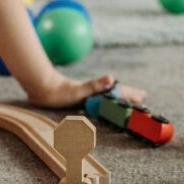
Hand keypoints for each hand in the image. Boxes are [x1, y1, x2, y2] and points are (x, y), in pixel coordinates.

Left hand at [27, 72, 145, 108]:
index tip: (142, 96)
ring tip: (126, 101)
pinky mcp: (78, 100)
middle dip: (127, 95)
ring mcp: (86, 96)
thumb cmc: (60, 91)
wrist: (42, 88)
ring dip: (117, 100)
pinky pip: (95, 103)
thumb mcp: (80, 89)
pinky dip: (103, 104)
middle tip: (141, 97)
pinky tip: (101, 106)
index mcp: (96, 91)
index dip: (129, 94)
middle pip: (114, 94)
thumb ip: (95, 84)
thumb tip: (111, 77)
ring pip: (106, 98)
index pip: (117, 91)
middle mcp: (93, 93)